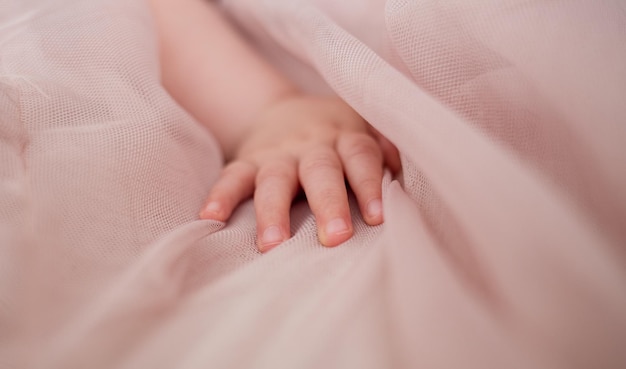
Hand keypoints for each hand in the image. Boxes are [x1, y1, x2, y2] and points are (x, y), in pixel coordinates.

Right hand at [199, 95, 399, 251]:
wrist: (282, 109)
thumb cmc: (335, 132)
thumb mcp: (365, 127)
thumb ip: (386, 148)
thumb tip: (402, 177)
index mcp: (345, 136)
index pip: (360, 157)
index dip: (368, 184)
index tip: (377, 217)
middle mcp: (311, 144)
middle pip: (320, 171)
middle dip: (328, 203)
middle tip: (336, 238)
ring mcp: (276, 153)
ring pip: (273, 179)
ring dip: (272, 211)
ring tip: (272, 245)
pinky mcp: (247, 161)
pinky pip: (231, 176)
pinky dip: (220, 196)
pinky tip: (210, 218)